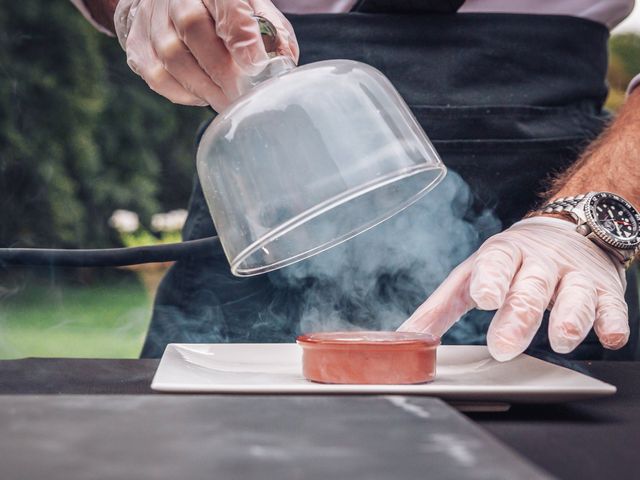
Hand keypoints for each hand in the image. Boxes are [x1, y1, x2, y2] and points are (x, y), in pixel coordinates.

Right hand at [114, 0, 297, 109]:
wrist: (170, 4)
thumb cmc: (222, 11)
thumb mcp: (253, 9)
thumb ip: (272, 33)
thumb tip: (281, 65)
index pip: (225, 2)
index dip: (240, 34)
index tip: (256, 64)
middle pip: (193, 30)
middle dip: (223, 72)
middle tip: (243, 96)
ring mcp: (151, 20)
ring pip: (173, 59)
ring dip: (205, 89)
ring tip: (227, 101)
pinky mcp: (138, 46)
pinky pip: (159, 78)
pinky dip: (184, 94)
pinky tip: (202, 94)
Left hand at [398, 216, 629, 360]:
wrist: (570, 229)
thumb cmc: (511, 261)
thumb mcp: (473, 275)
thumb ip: (441, 308)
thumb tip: (406, 337)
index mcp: (503, 254)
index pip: (495, 263)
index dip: (490, 279)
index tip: (484, 297)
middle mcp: (539, 262)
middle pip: (530, 287)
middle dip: (519, 316)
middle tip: (504, 346)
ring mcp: (574, 274)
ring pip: (575, 295)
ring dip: (569, 318)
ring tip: (561, 341)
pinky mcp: (604, 289)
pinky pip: (612, 306)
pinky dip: (612, 321)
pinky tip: (610, 335)